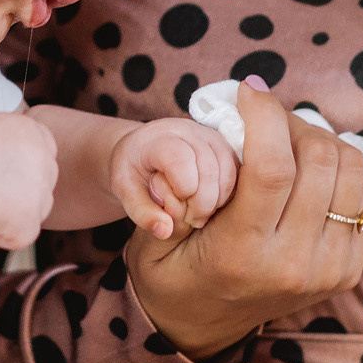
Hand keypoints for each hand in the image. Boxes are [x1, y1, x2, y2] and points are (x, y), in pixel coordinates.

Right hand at [0, 112, 57, 248]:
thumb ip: (8, 146)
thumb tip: (10, 169)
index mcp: (31, 131)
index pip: (45, 151)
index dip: (24, 167)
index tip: (2, 174)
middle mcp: (43, 157)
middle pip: (44, 181)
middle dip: (23, 190)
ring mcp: (39, 189)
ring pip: (40, 208)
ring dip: (17, 212)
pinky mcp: (29, 218)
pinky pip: (25, 236)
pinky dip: (5, 236)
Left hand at [108, 116, 238, 237]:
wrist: (141, 150)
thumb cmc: (133, 171)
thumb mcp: (124, 192)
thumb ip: (142, 213)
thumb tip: (166, 231)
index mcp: (159, 138)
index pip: (180, 160)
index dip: (183, 190)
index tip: (176, 210)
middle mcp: (188, 131)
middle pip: (210, 166)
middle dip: (204, 202)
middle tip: (192, 221)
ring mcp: (209, 136)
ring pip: (229, 168)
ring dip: (219, 199)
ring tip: (201, 214)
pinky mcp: (224, 145)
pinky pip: (238, 170)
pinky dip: (229, 193)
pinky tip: (212, 204)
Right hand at [125, 78, 362, 361]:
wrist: (201, 328)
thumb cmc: (172, 272)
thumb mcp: (154, 238)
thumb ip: (179, 191)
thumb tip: (222, 138)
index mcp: (243, 255)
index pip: (272, 169)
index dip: (265, 116)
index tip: (249, 91)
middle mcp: (294, 265)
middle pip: (319, 161)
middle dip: (291, 122)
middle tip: (264, 116)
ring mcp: (328, 269)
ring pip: (348, 170)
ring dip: (317, 140)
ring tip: (283, 139)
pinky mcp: (348, 268)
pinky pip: (357, 195)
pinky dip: (333, 169)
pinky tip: (301, 169)